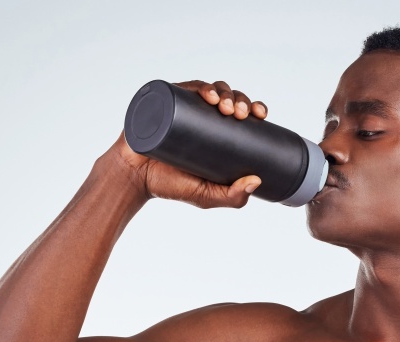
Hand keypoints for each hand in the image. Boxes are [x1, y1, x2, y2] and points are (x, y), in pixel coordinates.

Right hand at [110, 80, 267, 207]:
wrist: (137, 179)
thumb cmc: (173, 186)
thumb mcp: (208, 196)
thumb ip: (233, 197)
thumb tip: (257, 181)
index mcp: (216, 132)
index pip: (239, 113)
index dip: (253, 107)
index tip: (261, 114)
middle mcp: (200, 115)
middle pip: (226, 97)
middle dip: (239, 99)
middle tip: (241, 114)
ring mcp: (182, 106)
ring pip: (208, 89)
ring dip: (222, 91)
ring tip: (225, 107)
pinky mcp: (164, 101)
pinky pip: (182, 87)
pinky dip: (198, 87)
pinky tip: (208, 95)